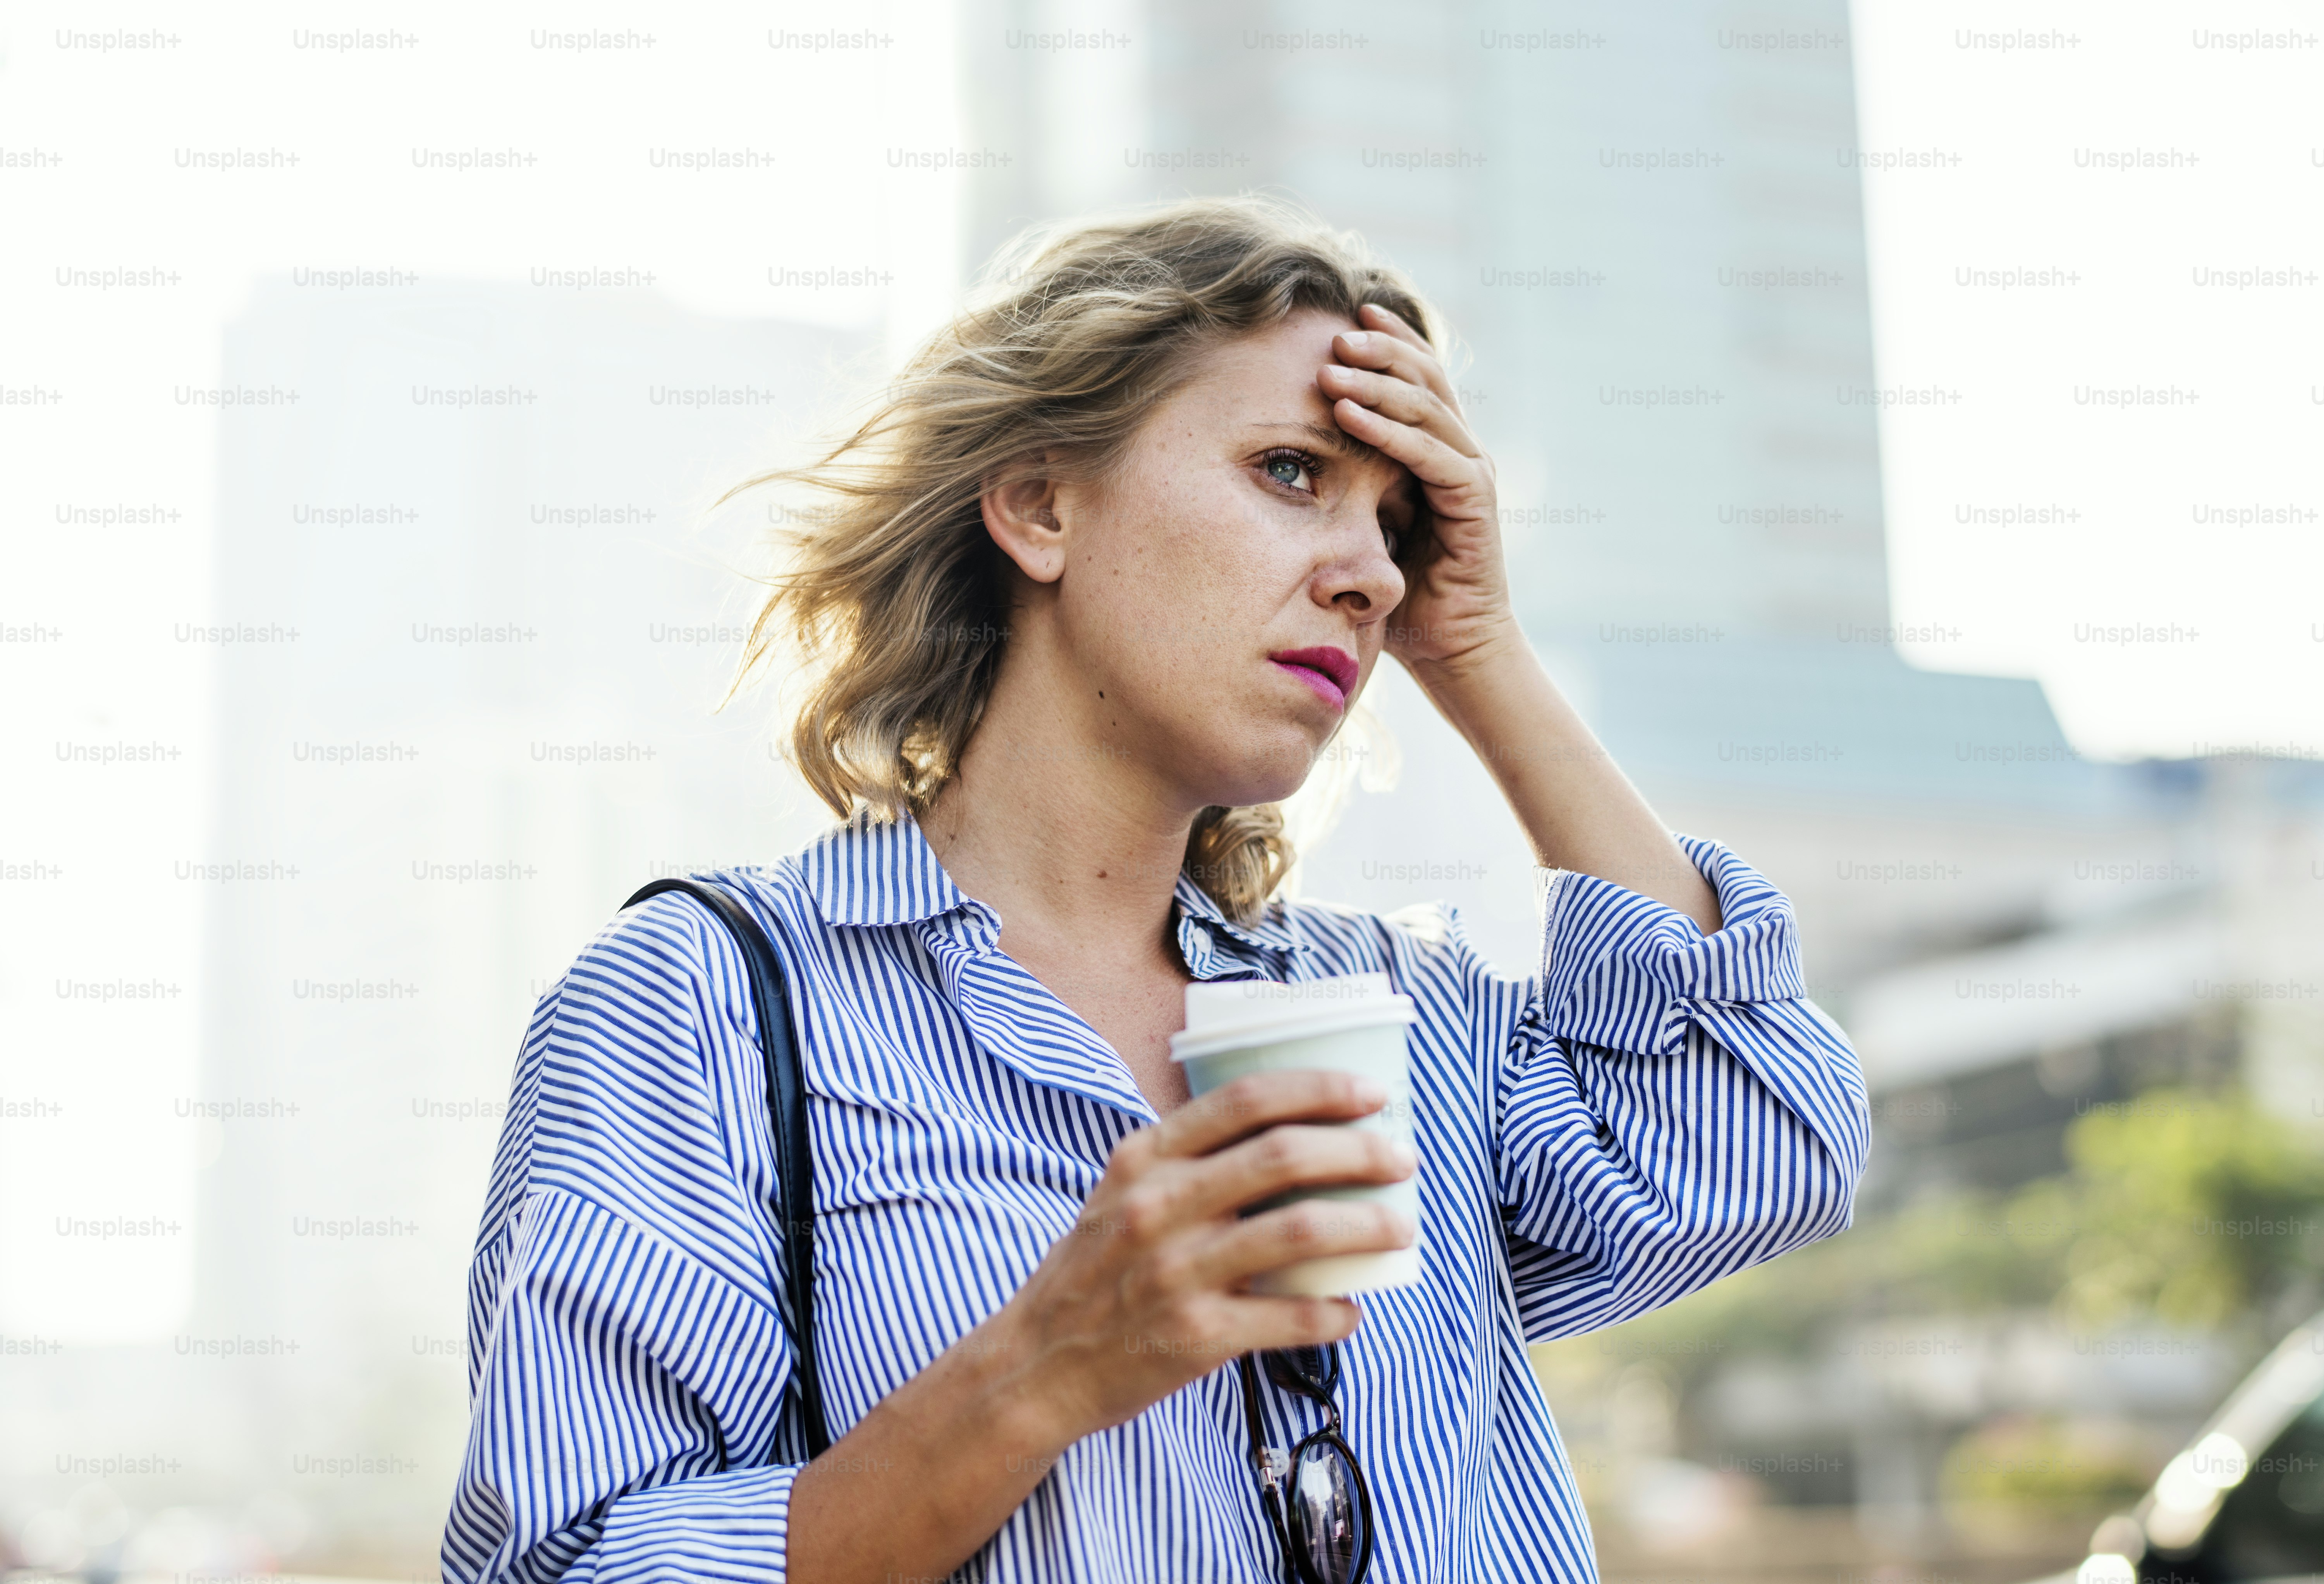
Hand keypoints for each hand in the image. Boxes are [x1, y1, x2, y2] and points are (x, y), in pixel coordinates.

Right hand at [982, 1069, 1418, 1444]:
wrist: (1038, 1363)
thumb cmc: (1096, 1272)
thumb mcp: (1124, 1192)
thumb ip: (1188, 1159)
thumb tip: (1288, 1135)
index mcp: (1145, 1159)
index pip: (1244, 1099)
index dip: (1318, 1088)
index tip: (1369, 1093)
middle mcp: (1159, 1206)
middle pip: (1283, 1156)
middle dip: (1359, 1151)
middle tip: (1401, 1158)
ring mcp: (1177, 1272)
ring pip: (1300, 1232)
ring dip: (1366, 1227)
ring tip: (1401, 1228)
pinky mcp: (1196, 1336)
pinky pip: (1290, 1318)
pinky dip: (1334, 1313)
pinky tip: (1350, 1309)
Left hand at [1321, 302, 1513, 676]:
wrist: (1451, 647)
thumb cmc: (1405, 592)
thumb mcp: (1366, 524)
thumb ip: (1351, 484)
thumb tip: (1297, 455)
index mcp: (1439, 449)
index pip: (1417, 377)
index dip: (1387, 340)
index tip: (1345, 313)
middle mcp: (1461, 450)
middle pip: (1424, 377)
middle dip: (1379, 348)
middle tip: (1333, 329)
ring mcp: (1471, 472)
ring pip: (1427, 406)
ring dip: (1376, 382)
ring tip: (1331, 364)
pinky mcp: (1474, 500)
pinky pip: (1429, 453)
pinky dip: (1388, 430)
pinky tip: (1348, 413)